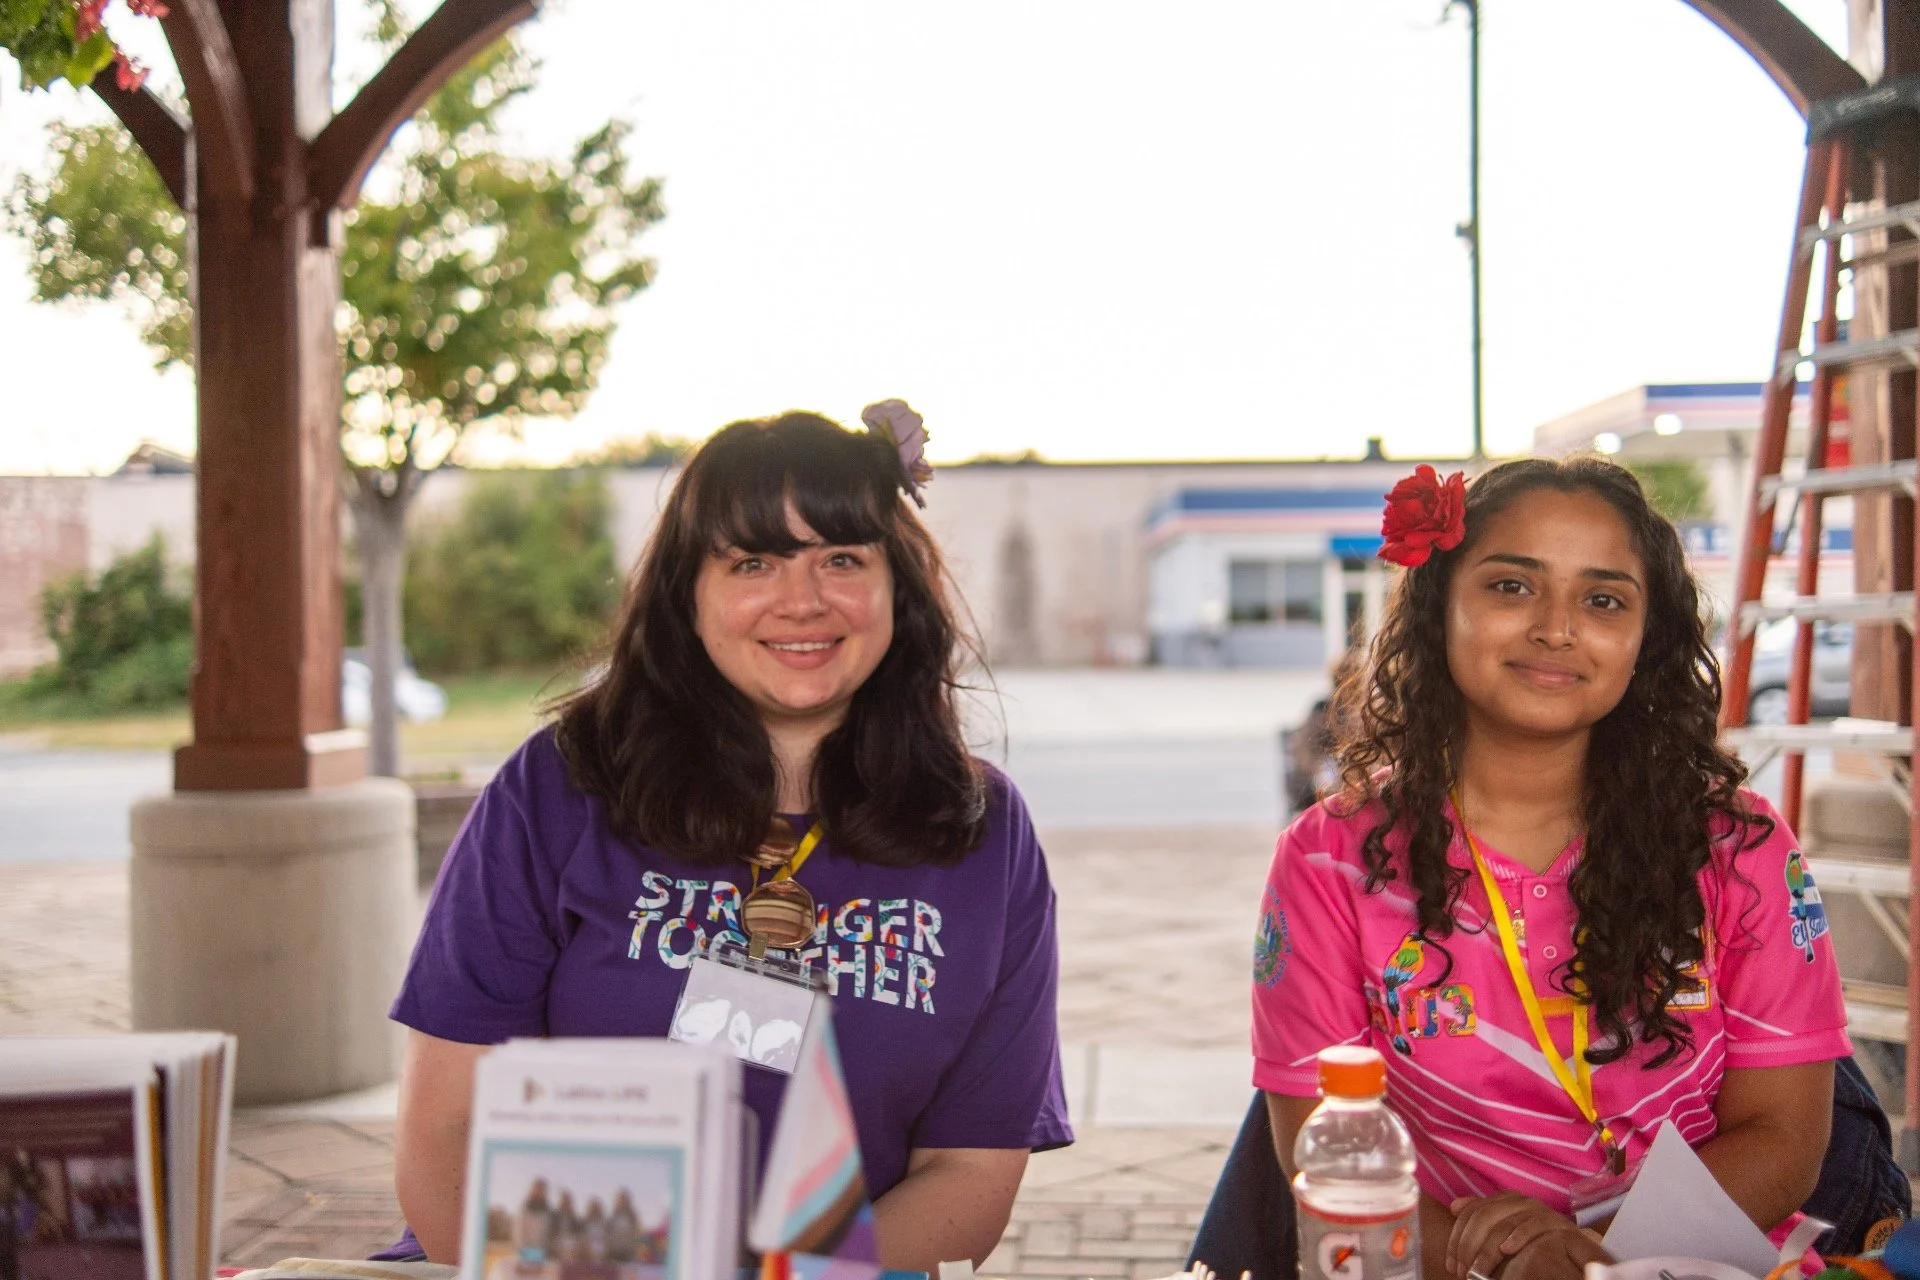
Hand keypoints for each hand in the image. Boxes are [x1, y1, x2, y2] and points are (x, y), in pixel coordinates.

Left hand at [1446, 1193, 1594, 1279]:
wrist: (1577, 1256)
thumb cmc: (1537, 1248)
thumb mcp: (1506, 1235)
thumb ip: (1483, 1221)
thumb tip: (1454, 1206)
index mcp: (1509, 1202)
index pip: (1474, 1211)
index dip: (1458, 1236)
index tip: (1450, 1262)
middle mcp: (1525, 1203)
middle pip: (1485, 1215)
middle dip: (1467, 1245)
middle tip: (1460, 1271)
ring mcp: (1543, 1212)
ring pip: (1505, 1223)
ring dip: (1487, 1251)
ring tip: (1477, 1271)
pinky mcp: (1560, 1225)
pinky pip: (1534, 1225)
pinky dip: (1517, 1237)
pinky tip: (1505, 1250)